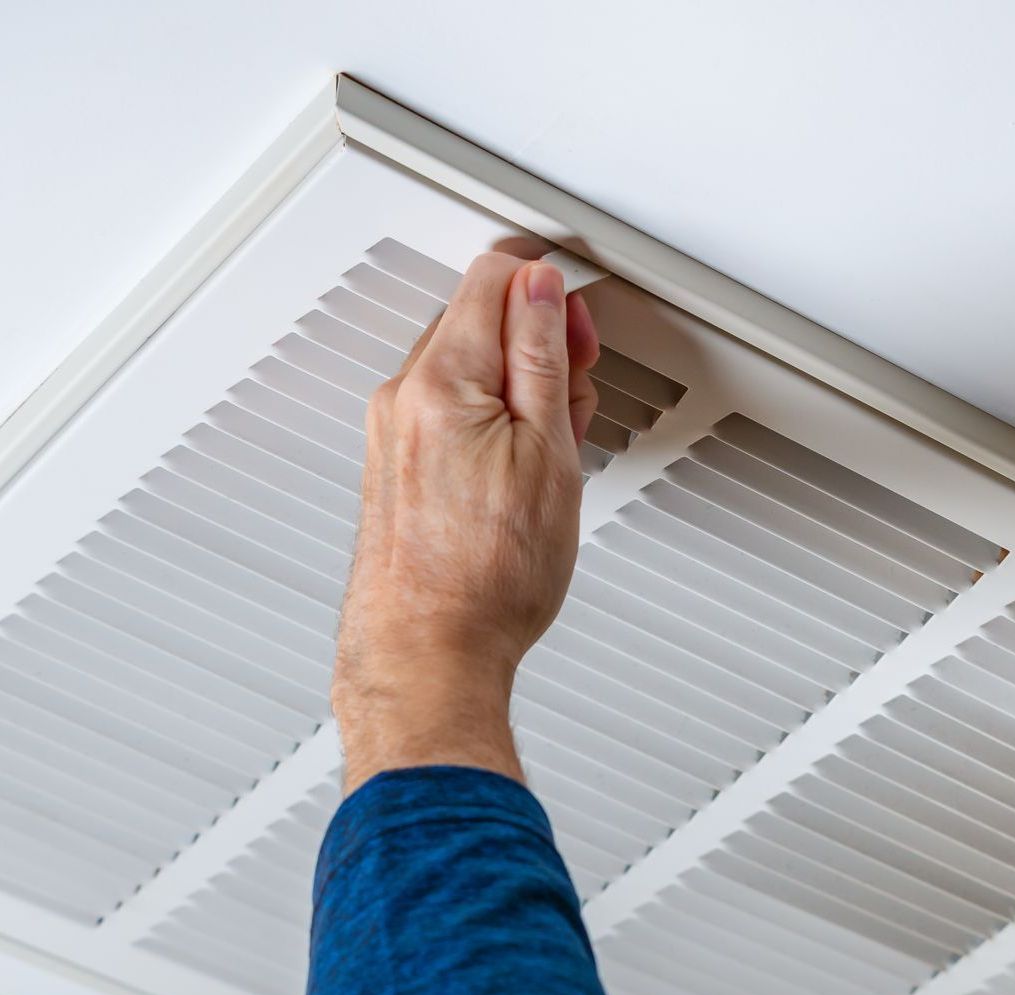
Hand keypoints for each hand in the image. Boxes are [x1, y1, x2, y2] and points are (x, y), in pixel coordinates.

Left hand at [331, 253, 599, 793]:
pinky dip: (489, 422)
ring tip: (553, 448)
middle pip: (477, 318)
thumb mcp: (547, 455)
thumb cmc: (487, 580)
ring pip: (464, 369)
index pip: (494, 277)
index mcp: (442, 380)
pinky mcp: (394, 468)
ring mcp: (392, 433)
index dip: (551, 291)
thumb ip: (542, 356)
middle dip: (537, 342)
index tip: (580, 327)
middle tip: (576, 395)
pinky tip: (519, 471)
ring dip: (517, 387)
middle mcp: (403, 397)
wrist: (430, 655)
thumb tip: (541, 288)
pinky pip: (447, 413)